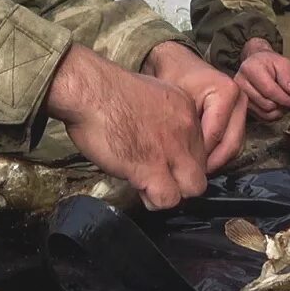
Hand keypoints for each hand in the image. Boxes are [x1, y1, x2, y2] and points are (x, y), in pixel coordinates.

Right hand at [44, 44, 206, 209]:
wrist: (89, 91)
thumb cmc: (105, 90)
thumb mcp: (148, 93)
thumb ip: (161, 115)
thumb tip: (155, 135)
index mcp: (185, 108)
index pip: (200, 146)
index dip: (181, 159)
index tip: (164, 160)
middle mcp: (185, 128)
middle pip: (200, 169)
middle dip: (182, 179)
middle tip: (159, 177)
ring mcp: (171, 149)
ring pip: (192, 188)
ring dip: (171, 192)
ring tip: (148, 186)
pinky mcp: (151, 168)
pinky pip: (168, 199)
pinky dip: (154, 200)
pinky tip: (139, 187)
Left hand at [147, 42, 247, 171]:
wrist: (178, 62)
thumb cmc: (174, 77)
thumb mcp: (176, 101)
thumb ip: (183, 129)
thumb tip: (185, 161)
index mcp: (226, 92)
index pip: (215, 135)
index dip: (199, 156)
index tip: (182, 169)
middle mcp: (240, 99)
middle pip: (231, 144)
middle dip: (211, 163)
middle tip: (190, 176)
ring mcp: (243, 107)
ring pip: (234, 146)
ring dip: (216, 161)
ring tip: (195, 171)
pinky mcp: (240, 115)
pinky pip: (232, 141)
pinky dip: (218, 153)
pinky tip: (201, 161)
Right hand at [234, 37, 289, 122]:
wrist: (255, 63)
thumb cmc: (268, 62)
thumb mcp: (282, 63)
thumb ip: (288, 77)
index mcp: (250, 69)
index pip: (269, 91)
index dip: (284, 98)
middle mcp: (240, 83)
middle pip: (266, 104)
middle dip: (282, 104)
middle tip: (289, 99)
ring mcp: (240, 96)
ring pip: (264, 113)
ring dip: (277, 110)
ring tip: (282, 101)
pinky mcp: (243, 105)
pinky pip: (261, 116)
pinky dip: (271, 114)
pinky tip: (275, 105)